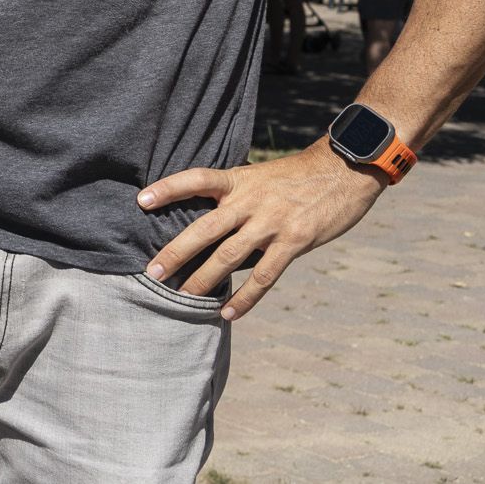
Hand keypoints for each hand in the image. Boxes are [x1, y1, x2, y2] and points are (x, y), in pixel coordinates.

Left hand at [139, 140, 385, 319]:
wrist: (343, 171)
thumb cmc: (297, 177)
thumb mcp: (260, 177)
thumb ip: (236, 198)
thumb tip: (209, 223)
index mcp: (239, 180)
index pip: (195, 179)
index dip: (168, 189)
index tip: (141, 201)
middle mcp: (250, 201)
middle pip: (204, 228)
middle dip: (176, 251)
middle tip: (152, 271)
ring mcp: (271, 223)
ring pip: (229, 256)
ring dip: (203, 279)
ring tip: (182, 297)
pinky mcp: (294, 242)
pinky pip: (264, 276)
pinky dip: (245, 297)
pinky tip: (228, 312)